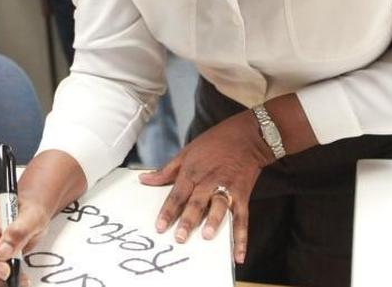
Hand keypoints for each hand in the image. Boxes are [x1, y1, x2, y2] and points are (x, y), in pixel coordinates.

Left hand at [139, 109, 270, 264]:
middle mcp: (209, 180)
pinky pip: (242, 218)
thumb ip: (166, 170)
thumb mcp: (187, 152)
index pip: (177, 193)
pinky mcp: (243, 194)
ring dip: (214, 222)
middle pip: (197, 202)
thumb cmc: (215, 142)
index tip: (160, 227)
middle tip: (180, 237)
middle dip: (188, 220)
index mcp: (193, 171)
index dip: (168, 211)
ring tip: (208, 237)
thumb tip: (144, 180)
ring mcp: (227, 188)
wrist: (248, 136)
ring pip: (219, 207)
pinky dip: (241, 237)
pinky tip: (238, 255)